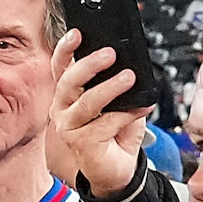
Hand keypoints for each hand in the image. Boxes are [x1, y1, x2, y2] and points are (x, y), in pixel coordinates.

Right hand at [50, 28, 149, 201]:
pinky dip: (126, 114)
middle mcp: (63, 108)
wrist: (118, 168)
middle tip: (110, 54)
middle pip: (69, 81)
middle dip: (89, 64)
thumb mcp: (120, 100)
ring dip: (110, 88)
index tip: (77, 33)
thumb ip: (119, 81)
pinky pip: (104, 123)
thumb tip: (129, 65)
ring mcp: (69, 126)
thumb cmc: (116, 132)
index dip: (65, 49)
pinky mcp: (81, 143)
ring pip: (86, 102)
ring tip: (129, 78)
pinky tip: (142, 107)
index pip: (61, 66)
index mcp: (68, 93)